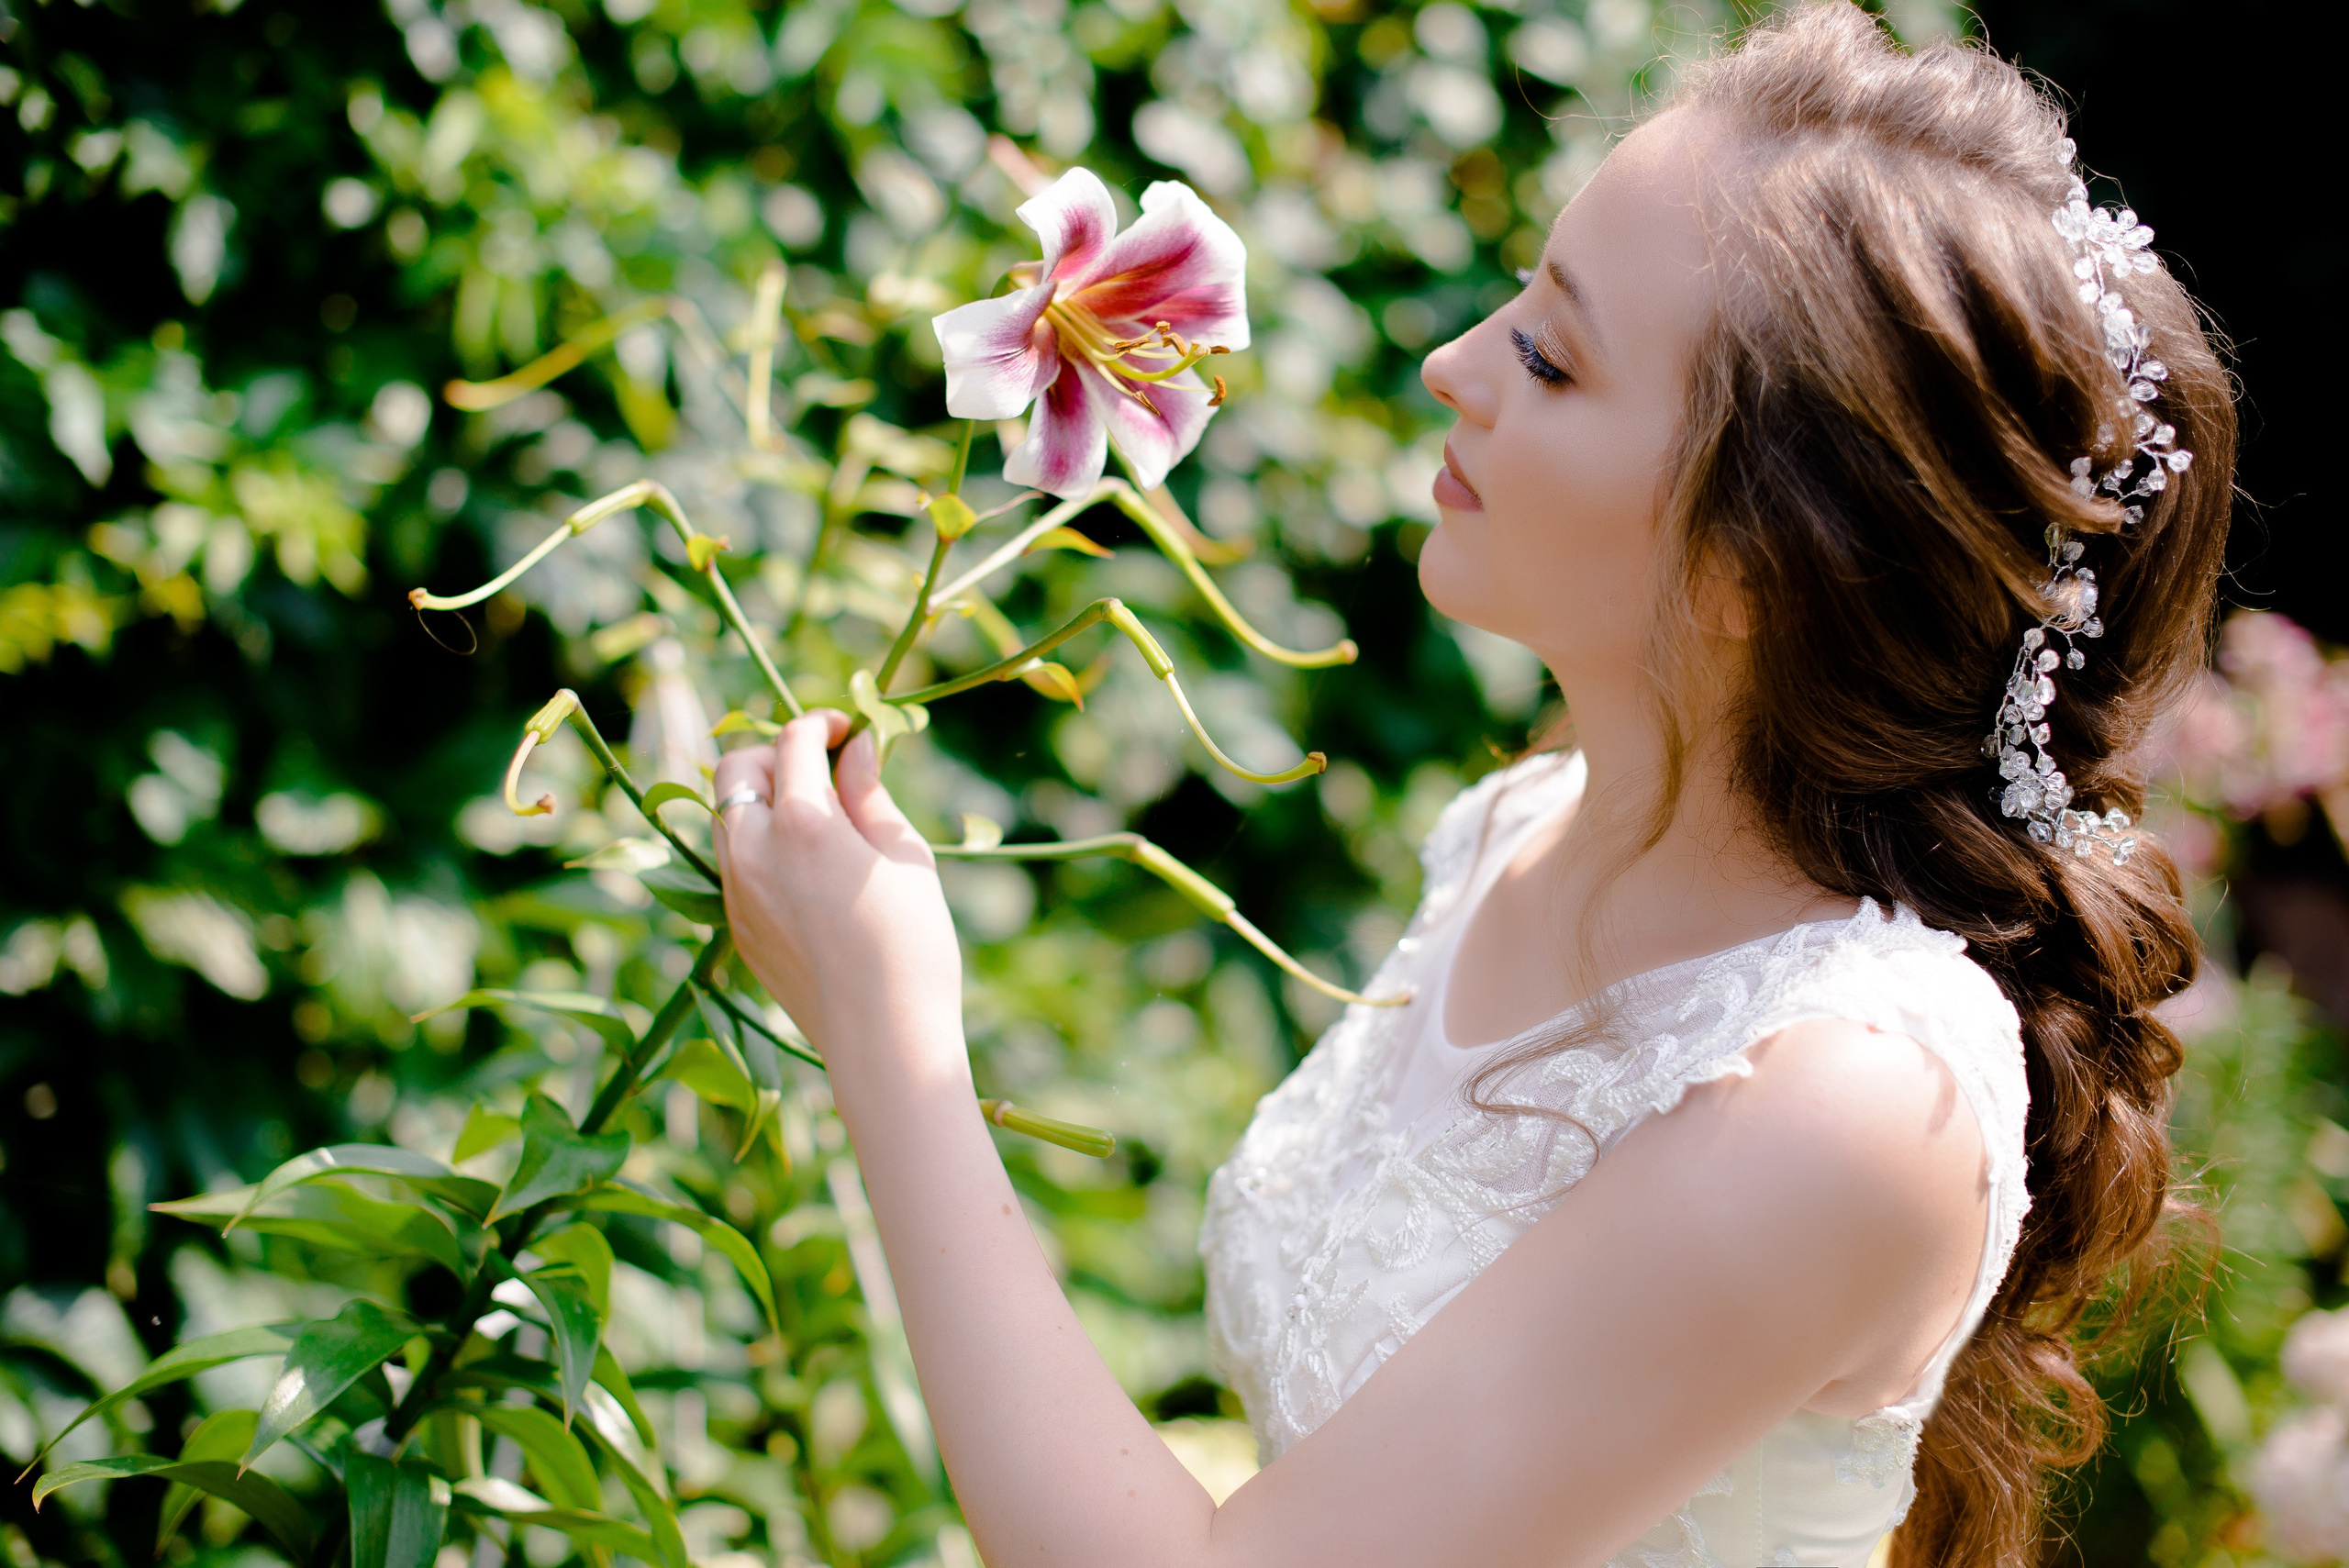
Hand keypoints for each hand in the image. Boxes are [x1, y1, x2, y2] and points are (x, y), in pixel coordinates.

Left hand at [713, 710, 967, 1087]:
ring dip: (761, 797)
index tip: (848, 728)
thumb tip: (857, 746)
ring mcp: (736, 891)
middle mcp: (753, 850)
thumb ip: (870, 793)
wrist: (883, 1039)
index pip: (793, 741)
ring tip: (814, 814)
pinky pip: (732, 862)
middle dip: (775, 752)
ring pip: (725, 814)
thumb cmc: (914, 943)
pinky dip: (758, 842)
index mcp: (803, 822)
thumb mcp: (905, 855)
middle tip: (821, 765)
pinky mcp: (736, 926)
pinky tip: (806, 867)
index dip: (821, 723)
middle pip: (737, 767)